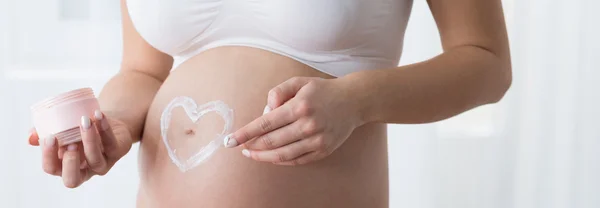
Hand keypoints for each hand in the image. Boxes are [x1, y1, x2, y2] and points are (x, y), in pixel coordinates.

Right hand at [28, 110, 132, 187]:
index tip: (50, 137)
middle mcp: (84, 169)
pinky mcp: (118, 152)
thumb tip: (30, 137)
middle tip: (70, 143)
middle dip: (70, 162)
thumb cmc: (77, 128)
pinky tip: (98, 115)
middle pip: (73, 179)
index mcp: (65, 165)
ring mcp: (102, 163)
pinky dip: (105, 128)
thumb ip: (43, 133)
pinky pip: (112, 143)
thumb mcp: (60, 129)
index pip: (52, 169)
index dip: (49, 157)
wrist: (103, 119)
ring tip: (84, 121)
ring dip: (89, 140)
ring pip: (96, 160)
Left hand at [223, 77, 364, 164]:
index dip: (245, 133)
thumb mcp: (299, 82)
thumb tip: (265, 111)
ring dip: (263, 156)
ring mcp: (317, 140)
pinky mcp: (324, 150)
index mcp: (299, 106)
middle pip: (272, 141)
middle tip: (241, 146)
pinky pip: (297, 160)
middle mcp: (308, 124)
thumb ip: (278, 92)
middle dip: (251, 146)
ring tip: (252, 154)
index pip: (265, 123)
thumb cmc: (322, 90)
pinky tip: (271, 156)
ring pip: (283, 154)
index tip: (230, 140)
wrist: (354, 101)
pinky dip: (281, 160)